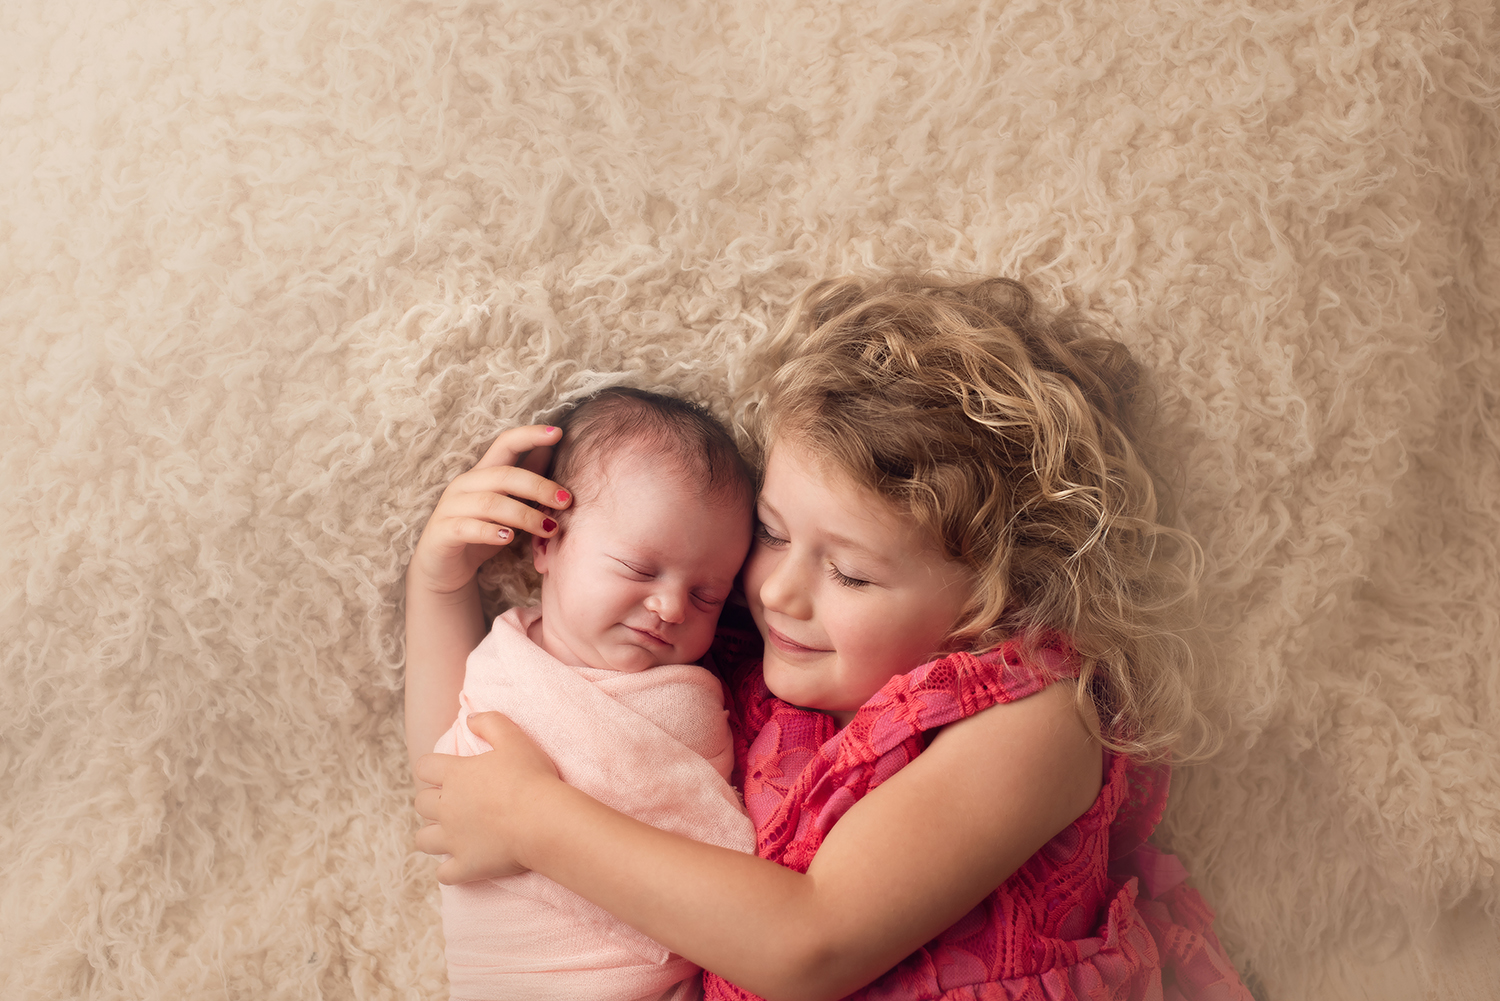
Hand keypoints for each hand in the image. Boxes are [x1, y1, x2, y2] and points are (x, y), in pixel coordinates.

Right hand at [408, 424, 572, 595]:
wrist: (443, 570)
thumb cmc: (479, 534)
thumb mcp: (507, 506)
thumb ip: (524, 483)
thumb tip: (550, 452)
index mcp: (482, 474)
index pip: (505, 443)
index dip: (529, 435)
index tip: (558, 433)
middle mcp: (464, 485)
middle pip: (504, 474)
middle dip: (539, 486)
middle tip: (566, 501)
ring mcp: (450, 508)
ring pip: (490, 503)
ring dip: (524, 515)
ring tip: (549, 528)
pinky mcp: (442, 533)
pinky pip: (467, 528)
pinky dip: (490, 532)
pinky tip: (509, 538)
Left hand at [413, 711, 561, 884]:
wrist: (543, 820)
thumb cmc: (531, 778)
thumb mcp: (514, 738)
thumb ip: (490, 723)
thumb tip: (470, 718)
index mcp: (455, 775)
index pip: (424, 767)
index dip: (432, 769)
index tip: (445, 772)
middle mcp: (446, 807)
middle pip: (421, 803)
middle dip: (432, 802)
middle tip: (452, 803)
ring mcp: (453, 839)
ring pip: (423, 840)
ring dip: (432, 836)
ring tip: (450, 834)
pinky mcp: (465, 865)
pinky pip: (443, 874)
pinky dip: (449, 870)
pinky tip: (461, 863)